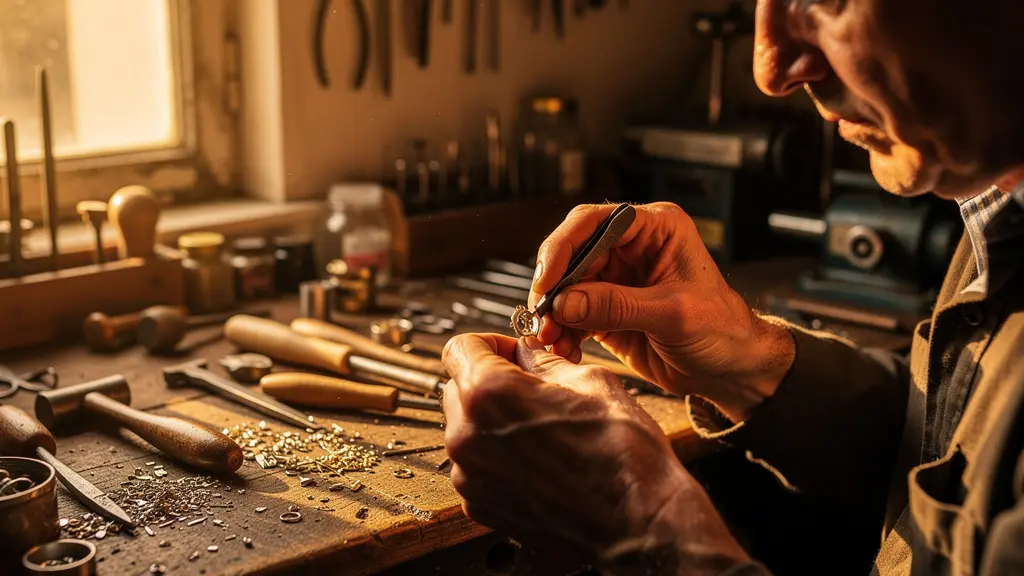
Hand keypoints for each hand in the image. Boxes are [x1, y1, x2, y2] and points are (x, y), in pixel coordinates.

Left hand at [441, 333, 749, 572]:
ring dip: (493, 421)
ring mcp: (471, 475)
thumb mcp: (589, 381)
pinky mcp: (480, 504)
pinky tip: (538, 459)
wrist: (637, 521)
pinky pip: (476, 465)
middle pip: (458, 388)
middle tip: (531, 389)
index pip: (459, 347)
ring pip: (466, 428)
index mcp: (489, 393)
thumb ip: (543, 361)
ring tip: (541, 429)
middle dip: (489, 381)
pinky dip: (498, 456)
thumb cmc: (622, 455)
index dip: (489, 343)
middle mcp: (468, 435)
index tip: (509, 353)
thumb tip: (527, 353)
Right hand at [532, 202, 794, 419]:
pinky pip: (571, 316)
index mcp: (655, 229)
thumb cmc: (722, 330)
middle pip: (572, 255)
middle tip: (542, 318)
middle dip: (553, 289)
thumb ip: (618, 305)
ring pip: (566, 288)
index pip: (594, 222)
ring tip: (551, 342)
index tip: (547, 281)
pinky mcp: (606, 311)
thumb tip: (565, 302)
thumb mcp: (673, 314)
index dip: (563, 248)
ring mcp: (616, 280)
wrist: (731, 370)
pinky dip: (562, 334)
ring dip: (553, 316)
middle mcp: (631, 248)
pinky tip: (564, 351)